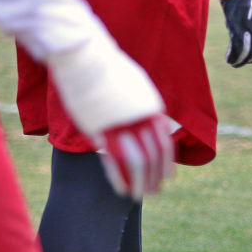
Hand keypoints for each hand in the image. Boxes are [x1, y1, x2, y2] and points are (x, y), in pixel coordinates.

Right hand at [46, 30, 174, 199]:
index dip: (166, 163)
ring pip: (139, 161)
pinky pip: (115, 159)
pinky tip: (122, 190)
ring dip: (141, 182)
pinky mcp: (100, 128)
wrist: (85, 55)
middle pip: (156, 155)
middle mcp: (143, 118)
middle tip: (155, 192)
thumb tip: (150, 120)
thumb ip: (143, 107)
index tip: (165, 176)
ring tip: (139, 196)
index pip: (166, 143)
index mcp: (153, 109)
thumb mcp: (134, 86)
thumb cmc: (107, 69)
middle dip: (156, 177)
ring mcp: (122, 123)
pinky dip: (120, 178)